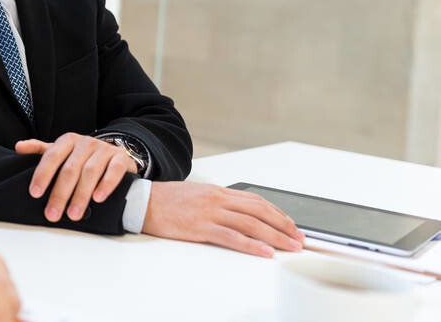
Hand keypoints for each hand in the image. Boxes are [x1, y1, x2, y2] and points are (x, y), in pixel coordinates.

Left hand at [15, 133, 137, 221]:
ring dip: (80, 195)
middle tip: (52, 214)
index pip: (52, 156)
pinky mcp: (120, 158)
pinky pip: (113, 171)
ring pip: (90, 172)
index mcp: (67, 141)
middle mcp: (85, 143)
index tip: (34, 193)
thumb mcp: (61, 151)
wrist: (114, 153)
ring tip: (73, 214)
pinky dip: (106, 185)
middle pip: (70, 169)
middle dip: (60, 194)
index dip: (42, 174)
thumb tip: (18, 147)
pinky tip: (98, 198)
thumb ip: (40, 150)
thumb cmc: (82, 156)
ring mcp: (104, 150)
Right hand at [142, 181, 304, 256]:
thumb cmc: (168, 200)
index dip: (278, 213)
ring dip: (275, 236)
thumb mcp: (198, 195)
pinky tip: (265, 252)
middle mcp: (218, 199)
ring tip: (290, 246)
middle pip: (259, 211)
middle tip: (299, 238)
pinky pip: (232, 237)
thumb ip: (219, 202)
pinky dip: (252, 245)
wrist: (143, 201)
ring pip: (251, 224)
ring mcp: (210, 213)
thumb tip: (239, 214)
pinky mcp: (201, 227)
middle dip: (283, 225)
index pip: (256, 201)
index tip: (291, 224)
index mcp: (218, 191)